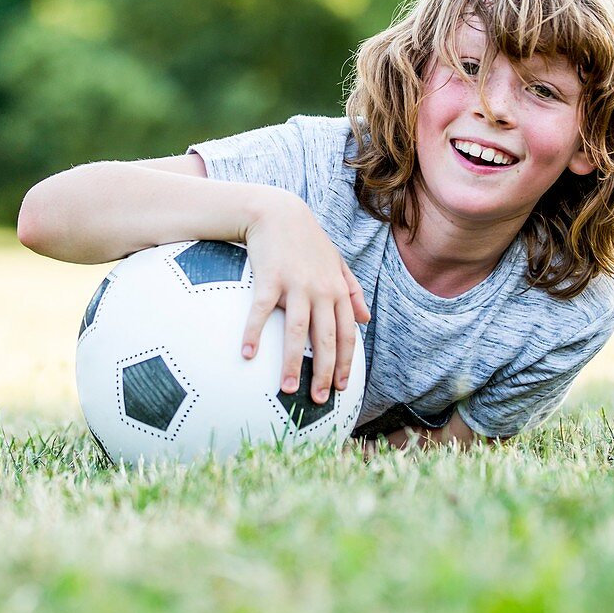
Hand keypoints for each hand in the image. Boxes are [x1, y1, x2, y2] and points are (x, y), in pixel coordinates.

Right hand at [240, 189, 369, 404]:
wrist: (278, 212)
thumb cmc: (307, 240)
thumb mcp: (336, 262)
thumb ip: (352, 290)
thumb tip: (366, 319)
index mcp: (337, 290)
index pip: (348, 334)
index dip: (345, 362)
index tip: (340, 388)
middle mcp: (321, 290)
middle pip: (327, 339)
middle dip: (324, 372)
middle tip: (317, 400)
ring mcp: (296, 285)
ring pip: (298, 332)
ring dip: (292, 363)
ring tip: (286, 390)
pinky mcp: (270, 278)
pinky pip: (262, 312)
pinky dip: (253, 333)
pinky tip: (246, 355)